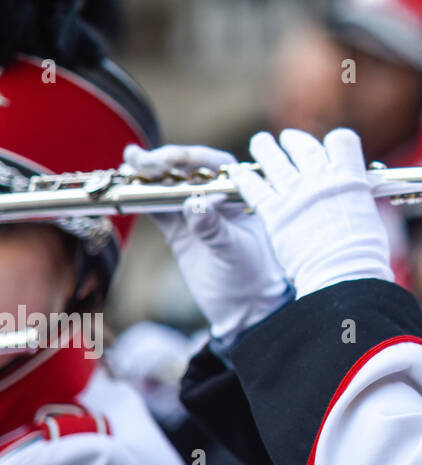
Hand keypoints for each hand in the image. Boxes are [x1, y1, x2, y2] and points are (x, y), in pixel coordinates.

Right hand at [123, 144, 291, 340]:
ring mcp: (198, 213)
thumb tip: (194, 203)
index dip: (196, 158)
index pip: (219, 167)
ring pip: (171, 188)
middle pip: (190, 172)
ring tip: (129, 163)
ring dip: (149, 176)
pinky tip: (126, 188)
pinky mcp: (180, 231)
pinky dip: (143, 199)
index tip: (173, 158)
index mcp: (242, 196)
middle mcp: (219, 199)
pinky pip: (159, 210)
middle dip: (166, 162)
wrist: (245, 305)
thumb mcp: (235, 250)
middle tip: (142, 159)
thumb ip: (214, 228)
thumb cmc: (252, 274)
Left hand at [231, 128, 392, 297]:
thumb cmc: (364, 253)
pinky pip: (254, 188)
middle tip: (288, 139)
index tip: (332, 147)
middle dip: (296, 140)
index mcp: (348, 178)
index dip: (337, 142)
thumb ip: (352, 197)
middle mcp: (321, 179)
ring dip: (266, 148)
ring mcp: (295, 194)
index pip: (342, 141)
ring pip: (274, 159)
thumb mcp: (367, 214)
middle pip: (304, 146)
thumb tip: (348, 194)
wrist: (343, 275)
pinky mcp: (274, 213)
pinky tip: (238, 173)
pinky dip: (245, 178)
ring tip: (260, 142)